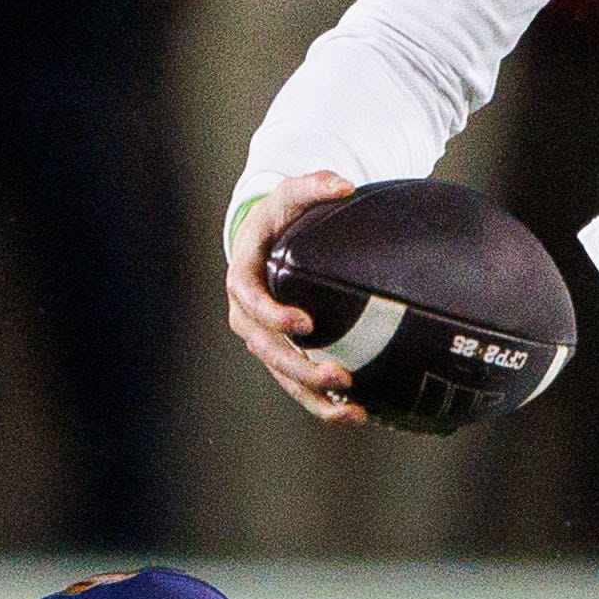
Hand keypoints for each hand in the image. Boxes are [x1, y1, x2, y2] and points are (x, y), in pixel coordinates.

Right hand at [224, 170, 364, 425]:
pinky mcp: (283, 355)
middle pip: (268, 351)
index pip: (250, 301)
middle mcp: (247, 317)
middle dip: (302, 368)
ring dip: (314, 397)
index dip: (273, 316)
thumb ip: (313, 185)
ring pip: (283, 377)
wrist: (267, 242)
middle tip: (341, 375)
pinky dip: (323, 403)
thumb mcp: (289, 194)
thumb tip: (345, 185)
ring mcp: (264, 341)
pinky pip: (298, 386)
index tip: (305, 323)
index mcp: (243, 279)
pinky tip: (355, 413)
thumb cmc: (277, 218)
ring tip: (352, 410)